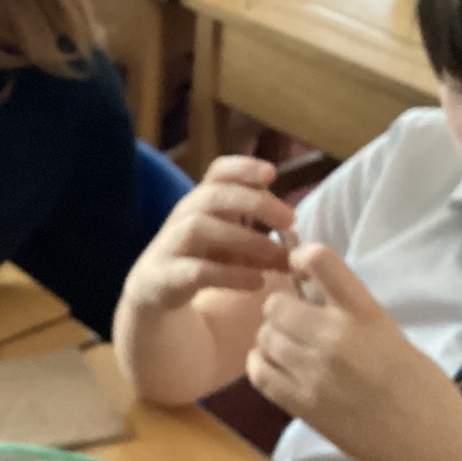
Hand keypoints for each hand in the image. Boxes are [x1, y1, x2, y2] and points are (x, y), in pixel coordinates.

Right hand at [124, 155, 293, 316]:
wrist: (157, 293)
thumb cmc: (203, 261)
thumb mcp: (235, 249)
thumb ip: (266, 245)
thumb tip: (304, 250)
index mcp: (202, 202)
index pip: (218, 172)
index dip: (243, 167)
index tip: (273, 173)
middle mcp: (183, 217)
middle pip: (212, 195)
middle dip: (253, 202)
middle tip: (289, 219)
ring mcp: (170, 245)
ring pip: (199, 227)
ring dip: (242, 237)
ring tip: (274, 253)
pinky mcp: (164, 276)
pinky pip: (194, 270)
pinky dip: (228, 274)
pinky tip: (256, 282)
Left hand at [247, 243, 461, 460]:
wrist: (428, 439)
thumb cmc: (417, 383)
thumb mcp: (387, 331)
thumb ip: (347, 312)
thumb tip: (306, 297)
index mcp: (365, 313)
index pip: (321, 261)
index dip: (301, 256)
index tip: (300, 267)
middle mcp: (335, 337)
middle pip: (275, 304)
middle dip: (281, 310)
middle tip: (295, 323)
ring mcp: (314, 372)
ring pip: (264, 337)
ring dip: (272, 339)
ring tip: (289, 349)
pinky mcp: (302, 404)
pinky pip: (258, 372)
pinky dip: (261, 364)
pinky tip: (277, 367)